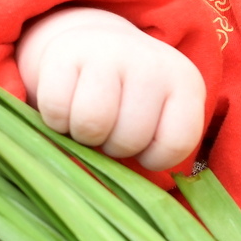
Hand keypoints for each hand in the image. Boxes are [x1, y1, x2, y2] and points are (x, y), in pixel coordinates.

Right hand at [17, 7, 204, 171]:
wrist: (95, 45)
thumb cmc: (131, 99)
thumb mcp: (160, 119)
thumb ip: (158, 151)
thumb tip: (132, 196)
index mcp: (185, 83)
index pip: (175, 143)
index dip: (153, 159)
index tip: (144, 148)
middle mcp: (151, 63)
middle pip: (129, 138)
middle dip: (114, 146)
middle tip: (111, 130)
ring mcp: (109, 52)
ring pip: (92, 123)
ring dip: (83, 136)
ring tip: (89, 121)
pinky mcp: (67, 52)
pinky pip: (56, 109)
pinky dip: (56, 121)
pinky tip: (67, 106)